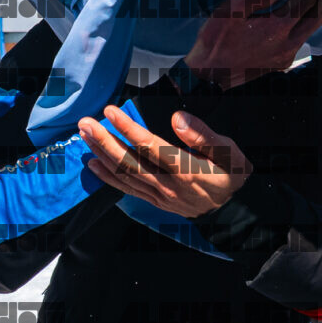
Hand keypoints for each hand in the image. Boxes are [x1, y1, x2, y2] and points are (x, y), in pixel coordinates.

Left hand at [80, 106, 252, 217]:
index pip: (149, 145)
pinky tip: (93, 164)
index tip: (110, 110)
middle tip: (85, 122)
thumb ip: (203, 135)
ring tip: (84, 136)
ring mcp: (159, 195)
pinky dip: (107, 177)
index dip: (127, 128)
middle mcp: (168, 184)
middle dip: (104, 140)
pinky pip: (127, 189)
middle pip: (129, 161)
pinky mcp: (155, 202)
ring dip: (102, 154)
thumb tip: (177, 118)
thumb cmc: (233, 175)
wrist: (236, 211)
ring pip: (124, 174)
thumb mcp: (230, 152)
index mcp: (185, 169)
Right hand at [185, 0, 321, 87]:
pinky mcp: (281, 63)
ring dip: (315, 11)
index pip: (305, 1)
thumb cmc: (215, 40)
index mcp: (277, 28)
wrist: (208, 75)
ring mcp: (286, 56)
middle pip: (316, 17)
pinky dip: (304, 24)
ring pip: (310, 31)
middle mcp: (287, 44)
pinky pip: (300, 40)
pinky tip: (298, 16)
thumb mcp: (230, 11)